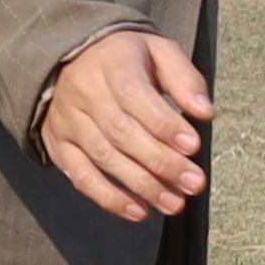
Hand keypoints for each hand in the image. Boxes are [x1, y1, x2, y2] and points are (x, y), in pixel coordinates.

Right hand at [35, 25, 216, 221]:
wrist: (72, 56)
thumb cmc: (126, 58)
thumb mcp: (158, 52)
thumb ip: (184, 80)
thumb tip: (205, 112)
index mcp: (112, 64)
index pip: (136, 97)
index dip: (165, 125)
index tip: (193, 146)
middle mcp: (84, 92)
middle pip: (122, 133)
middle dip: (161, 162)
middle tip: (193, 183)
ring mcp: (68, 121)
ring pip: (105, 158)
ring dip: (142, 185)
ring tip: (174, 203)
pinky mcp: (59, 145)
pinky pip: (81, 177)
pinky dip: (109, 199)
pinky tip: (139, 212)